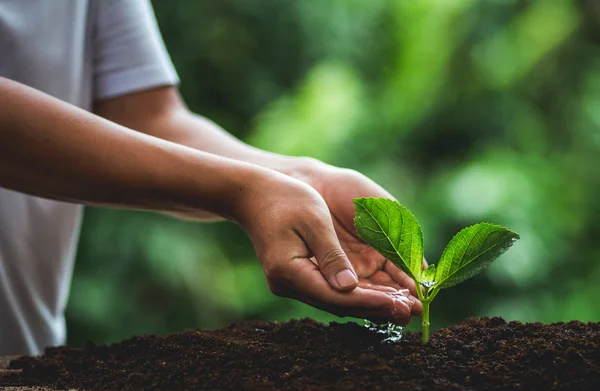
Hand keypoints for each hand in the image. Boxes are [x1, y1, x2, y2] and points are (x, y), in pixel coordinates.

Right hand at [233, 169, 419, 324]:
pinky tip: (381, 293)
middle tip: (411, 312)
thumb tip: (351, 287)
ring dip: (370, 303)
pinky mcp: (299, 277)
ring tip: (404, 306)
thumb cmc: (284, 199)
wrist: (254, 195)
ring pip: (337, 301)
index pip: (336, 296)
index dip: (371, 301)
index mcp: (289, 271)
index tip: (401, 304)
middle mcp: (289, 284)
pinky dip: (358, 293)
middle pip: (338, 304)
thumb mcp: (313, 220)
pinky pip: (332, 290)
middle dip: (376, 308)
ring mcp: (293, 283)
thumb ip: (332, 255)